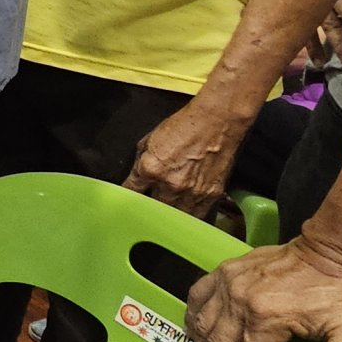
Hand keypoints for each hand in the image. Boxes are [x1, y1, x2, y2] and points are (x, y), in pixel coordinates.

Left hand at [123, 98, 248, 217]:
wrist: (217, 121)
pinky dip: (187, 218)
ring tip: (162, 219)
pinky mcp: (210, 196)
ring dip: (166, 218)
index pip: (130, 193)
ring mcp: (191, 193)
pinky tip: (183, 217)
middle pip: (151, 210)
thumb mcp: (149, 140)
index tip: (124, 204)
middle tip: (144, 212)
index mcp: (150, 168)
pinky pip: (195, 217)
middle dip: (146, 211)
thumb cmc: (184, 126)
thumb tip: (134, 179)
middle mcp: (170, 184)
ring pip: (173, 219)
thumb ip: (140, 163)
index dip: (125, 200)